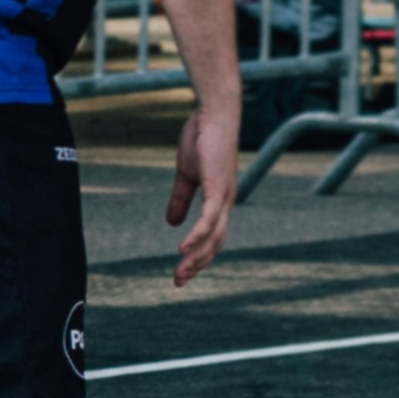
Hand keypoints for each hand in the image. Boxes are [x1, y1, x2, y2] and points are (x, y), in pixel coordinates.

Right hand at [167, 100, 236, 284]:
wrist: (213, 114)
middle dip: (197, 264)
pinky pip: (209, 216)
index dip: (198, 256)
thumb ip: (180, 199)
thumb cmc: (203, 141)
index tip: (180, 274)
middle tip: (177, 283)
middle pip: (215, 242)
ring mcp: (224, 193)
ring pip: (213, 235)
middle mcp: (226, 201)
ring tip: (179, 274)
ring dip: (195, 256)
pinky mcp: (218, 184)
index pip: (212, 236)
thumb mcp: (187, 175)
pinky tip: (183, 249)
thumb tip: (172, 223)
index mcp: (219, 200)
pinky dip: (197, 234)